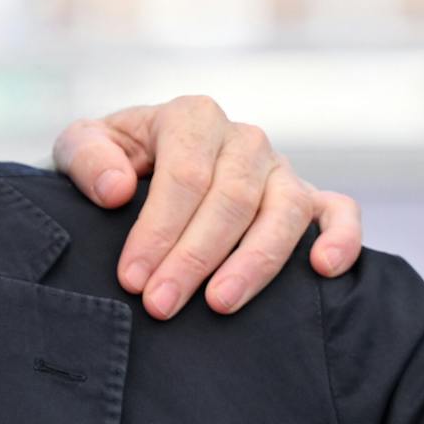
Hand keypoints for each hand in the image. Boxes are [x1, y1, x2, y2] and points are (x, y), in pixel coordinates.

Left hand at [53, 98, 364, 318]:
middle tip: (161, 305)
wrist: (141, 169)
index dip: (159, 230)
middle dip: (194, 258)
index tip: (133, 279)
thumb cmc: (113, 163)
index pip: (184, 176)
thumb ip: (87, 158)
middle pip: (232, 198)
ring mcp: (281, 169)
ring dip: (256, 261)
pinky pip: (340, 211)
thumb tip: (117, 190)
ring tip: (221, 304)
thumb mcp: (82, 148)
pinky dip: (341, 237)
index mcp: (192, 118)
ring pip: (286, 209)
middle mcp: (244, 140)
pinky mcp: (310, 198)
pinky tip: (321, 269)